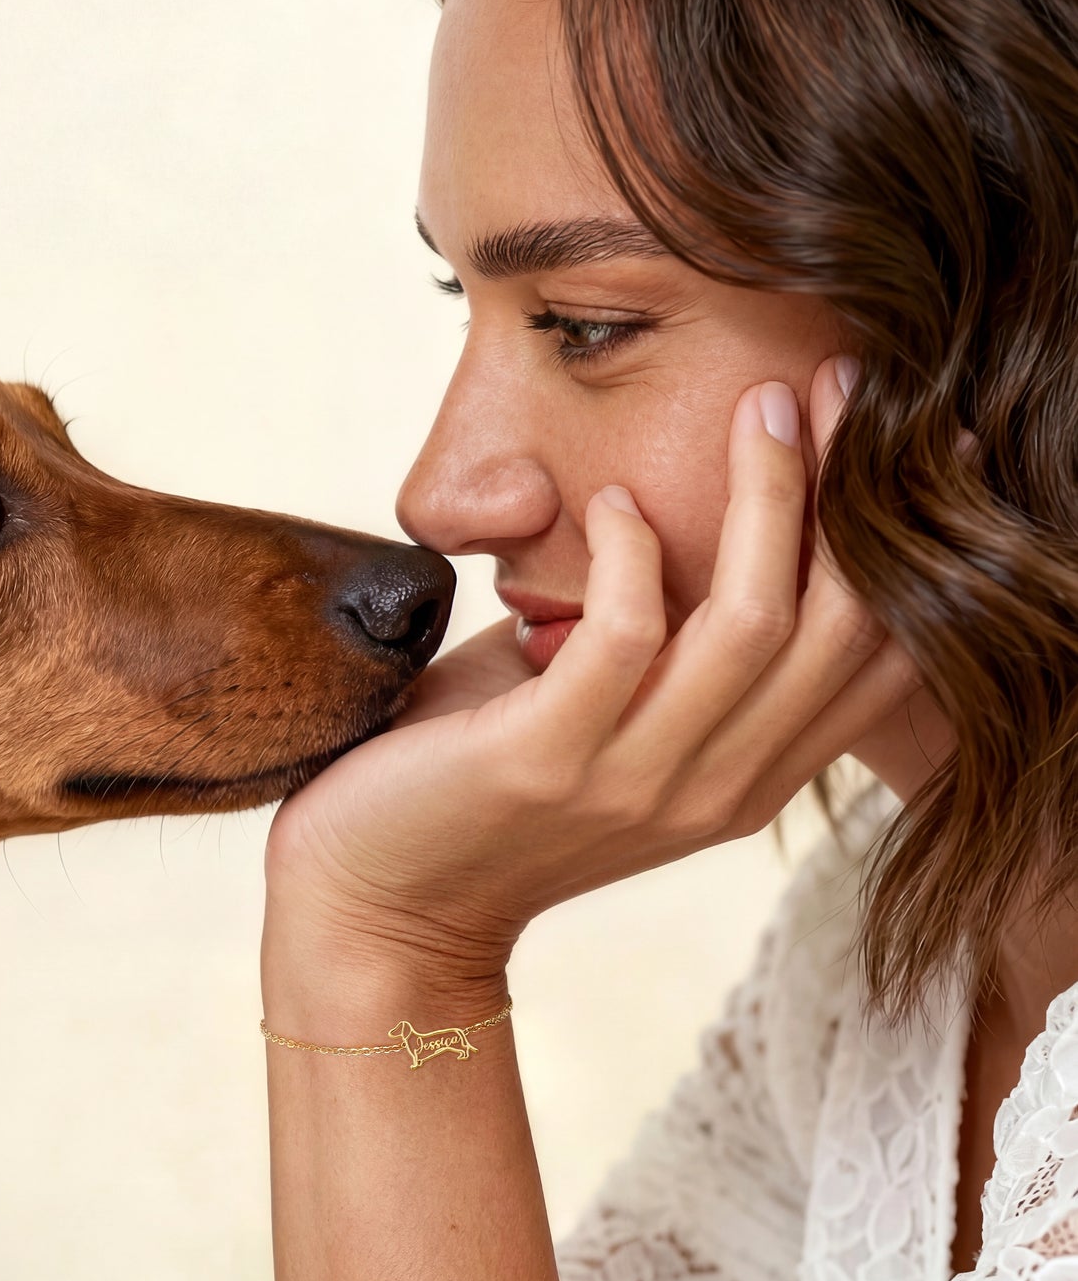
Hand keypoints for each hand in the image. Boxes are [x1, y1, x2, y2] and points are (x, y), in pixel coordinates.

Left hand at [264, 356, 921, 994]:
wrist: (379, 900)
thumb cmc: (481, 783)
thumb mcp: (606, 718)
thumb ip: (664, 649)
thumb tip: (678, 520)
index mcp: (747, 778)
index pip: (875, 658)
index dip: (901, 541)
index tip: (891, 432)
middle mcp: (717, 789)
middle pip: (841, 625)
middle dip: (851, 489)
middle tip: (835, 380)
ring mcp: (636, 780)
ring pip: (753, 619)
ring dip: (765, 496)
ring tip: (757, 403)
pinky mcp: (546, 760)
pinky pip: (627, 630)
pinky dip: (627, 548)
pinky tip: (607, 501)